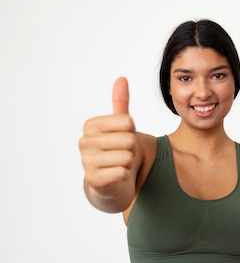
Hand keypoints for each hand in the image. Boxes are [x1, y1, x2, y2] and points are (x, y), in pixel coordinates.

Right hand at [79, 77, 136, 198]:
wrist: (111, 183)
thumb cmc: (116, 150)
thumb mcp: (120, 127)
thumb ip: (121, 104)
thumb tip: (122, 78)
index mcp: (90, 125)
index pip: (127, 122)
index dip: (132, 132)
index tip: (122, 139)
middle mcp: (84, 142)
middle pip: (129, 140)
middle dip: (132, 149)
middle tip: (122, 154)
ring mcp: (86, 161)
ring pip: (127, 157)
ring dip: (129, 163)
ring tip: (120, 164)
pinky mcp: (93, 180)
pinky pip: (123, 173)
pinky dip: (125, 175)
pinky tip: (117, 176)